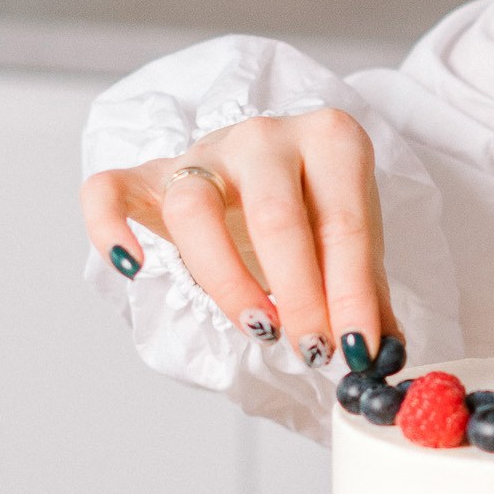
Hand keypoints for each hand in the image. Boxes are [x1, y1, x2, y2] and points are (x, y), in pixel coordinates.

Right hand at [80, 107, 397, 367]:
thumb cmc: (315, 209)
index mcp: (331, 139)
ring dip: (225, 278)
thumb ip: (367, 296)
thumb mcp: (351, 244)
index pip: (344, 222)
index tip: (358, 350)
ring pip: (194, 208)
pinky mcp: (149, 172)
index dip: (352, 294)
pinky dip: (111, 230)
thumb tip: (384, 358)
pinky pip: (109, 190)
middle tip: (311, 349)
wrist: (267, 168)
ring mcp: (202, 151)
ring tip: (259, 327)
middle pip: (274, 215)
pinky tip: (134, 268)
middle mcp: (264, 135)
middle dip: (297, 293)